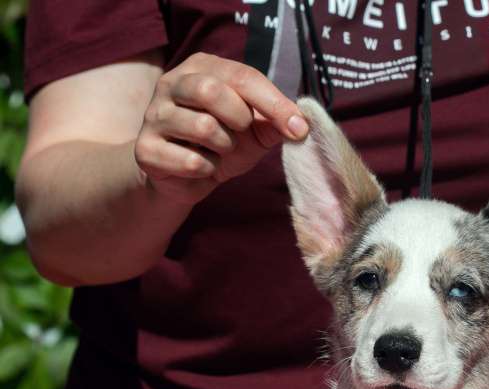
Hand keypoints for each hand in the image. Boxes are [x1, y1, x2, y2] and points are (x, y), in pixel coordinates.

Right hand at [134, 53, 307, 204]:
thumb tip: (301, 124)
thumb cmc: (222, 145)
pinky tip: (201, 167)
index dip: (274, 103)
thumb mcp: (254, 130)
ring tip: (218, 151)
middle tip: (240, 133)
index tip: (299, 128)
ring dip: (223, 148)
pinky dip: (206, 170)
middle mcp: (172, 84)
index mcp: (201, 68)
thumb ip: (275, 122)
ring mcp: (154, 115)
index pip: (242, 76)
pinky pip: (191, 161)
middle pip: (211, 90)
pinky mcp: (146, 149)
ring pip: (202, 127)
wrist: (185, 177)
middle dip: (239, 118)